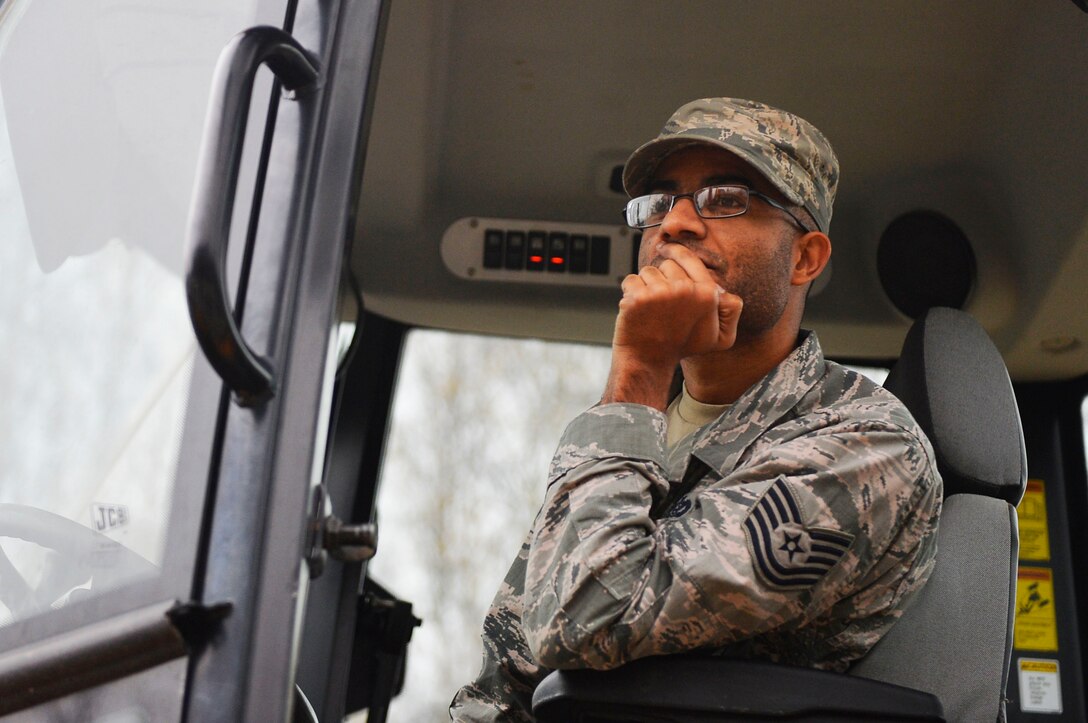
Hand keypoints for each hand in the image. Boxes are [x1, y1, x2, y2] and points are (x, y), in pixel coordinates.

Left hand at [602, 243, 741, 408]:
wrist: (648, 362)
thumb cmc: (681, 346)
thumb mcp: (720, 337)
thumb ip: (730, 311)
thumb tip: (724, 291)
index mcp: (707, 294)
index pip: (689, 258)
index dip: (675, 251)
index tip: (666, 248)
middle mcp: (685, 290)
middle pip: (666, 264)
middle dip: (661, 278)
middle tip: (662, 304)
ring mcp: (660, 293)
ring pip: (647, 271)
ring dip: (645, 286)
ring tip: (650, 310)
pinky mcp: (637, 298)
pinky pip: (630, 280)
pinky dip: (629, 292)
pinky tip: (636, 310)